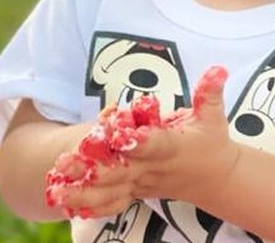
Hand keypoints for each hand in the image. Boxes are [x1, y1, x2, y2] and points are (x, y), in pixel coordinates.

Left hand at [45, 66, 238, 218]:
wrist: (216, 178)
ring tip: (56, 190)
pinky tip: (65, 205)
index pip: (153, 144)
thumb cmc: (212, 142)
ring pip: (111, 191)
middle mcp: (154, 168)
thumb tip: (217, 68)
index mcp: (172, 147)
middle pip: (122, 171)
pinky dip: (90, 206)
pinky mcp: (137, 192)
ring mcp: (143, 183)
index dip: (137, 141)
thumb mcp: (214, 115)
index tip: (121, 137)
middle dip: (93, 168)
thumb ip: (210, 92)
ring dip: (83, 192)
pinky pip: (112, 203)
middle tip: (65, 161)